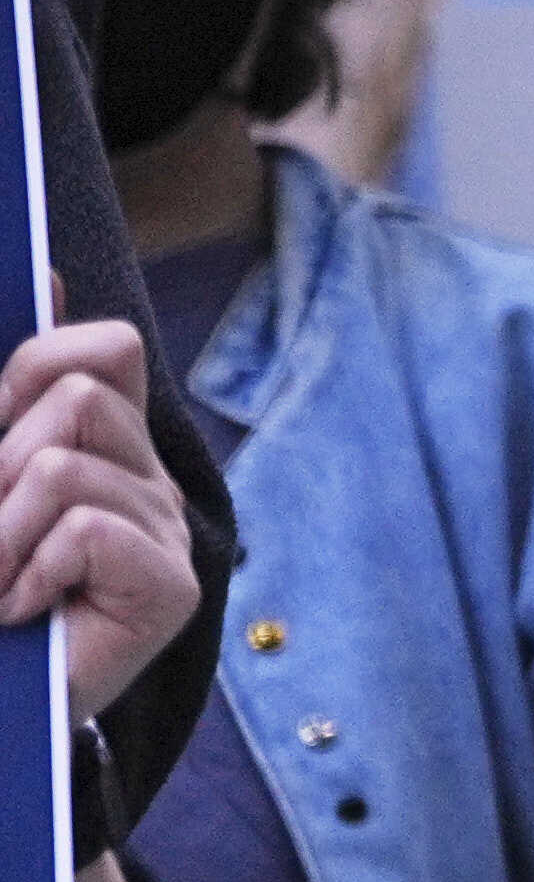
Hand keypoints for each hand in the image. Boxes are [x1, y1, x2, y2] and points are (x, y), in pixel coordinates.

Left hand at [0, 321, 194, 730]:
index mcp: (98, 446)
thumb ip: (7, 398)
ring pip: (66, 464)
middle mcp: (141, 480)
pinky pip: (85, 527)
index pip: (103, 350)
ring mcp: (163, 532)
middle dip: (1, 459)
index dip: (34, 365)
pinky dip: (29, 569)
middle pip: (82, 397)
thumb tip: (47, 271)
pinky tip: (21, 610)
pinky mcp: (169, 587)